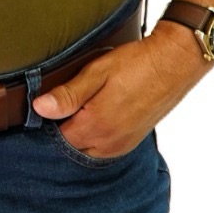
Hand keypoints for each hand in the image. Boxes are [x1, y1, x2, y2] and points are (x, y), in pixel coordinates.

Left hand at [31, 22, 207, 157]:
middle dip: (64, 129)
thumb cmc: (136, 63)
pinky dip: (96, 136)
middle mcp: (110, 142)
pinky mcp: (133, 140)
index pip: (58, 137)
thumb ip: (68, 94)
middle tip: (65, 103)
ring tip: (81, 107)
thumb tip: (40, 108)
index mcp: (97, 125)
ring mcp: (124, 144)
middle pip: (73, 146)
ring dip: (81, 133)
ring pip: (89, 149)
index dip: (48, 122)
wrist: (173, 63)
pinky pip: (105, 147)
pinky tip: (97, 115)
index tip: (47, 105)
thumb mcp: (97, 72)